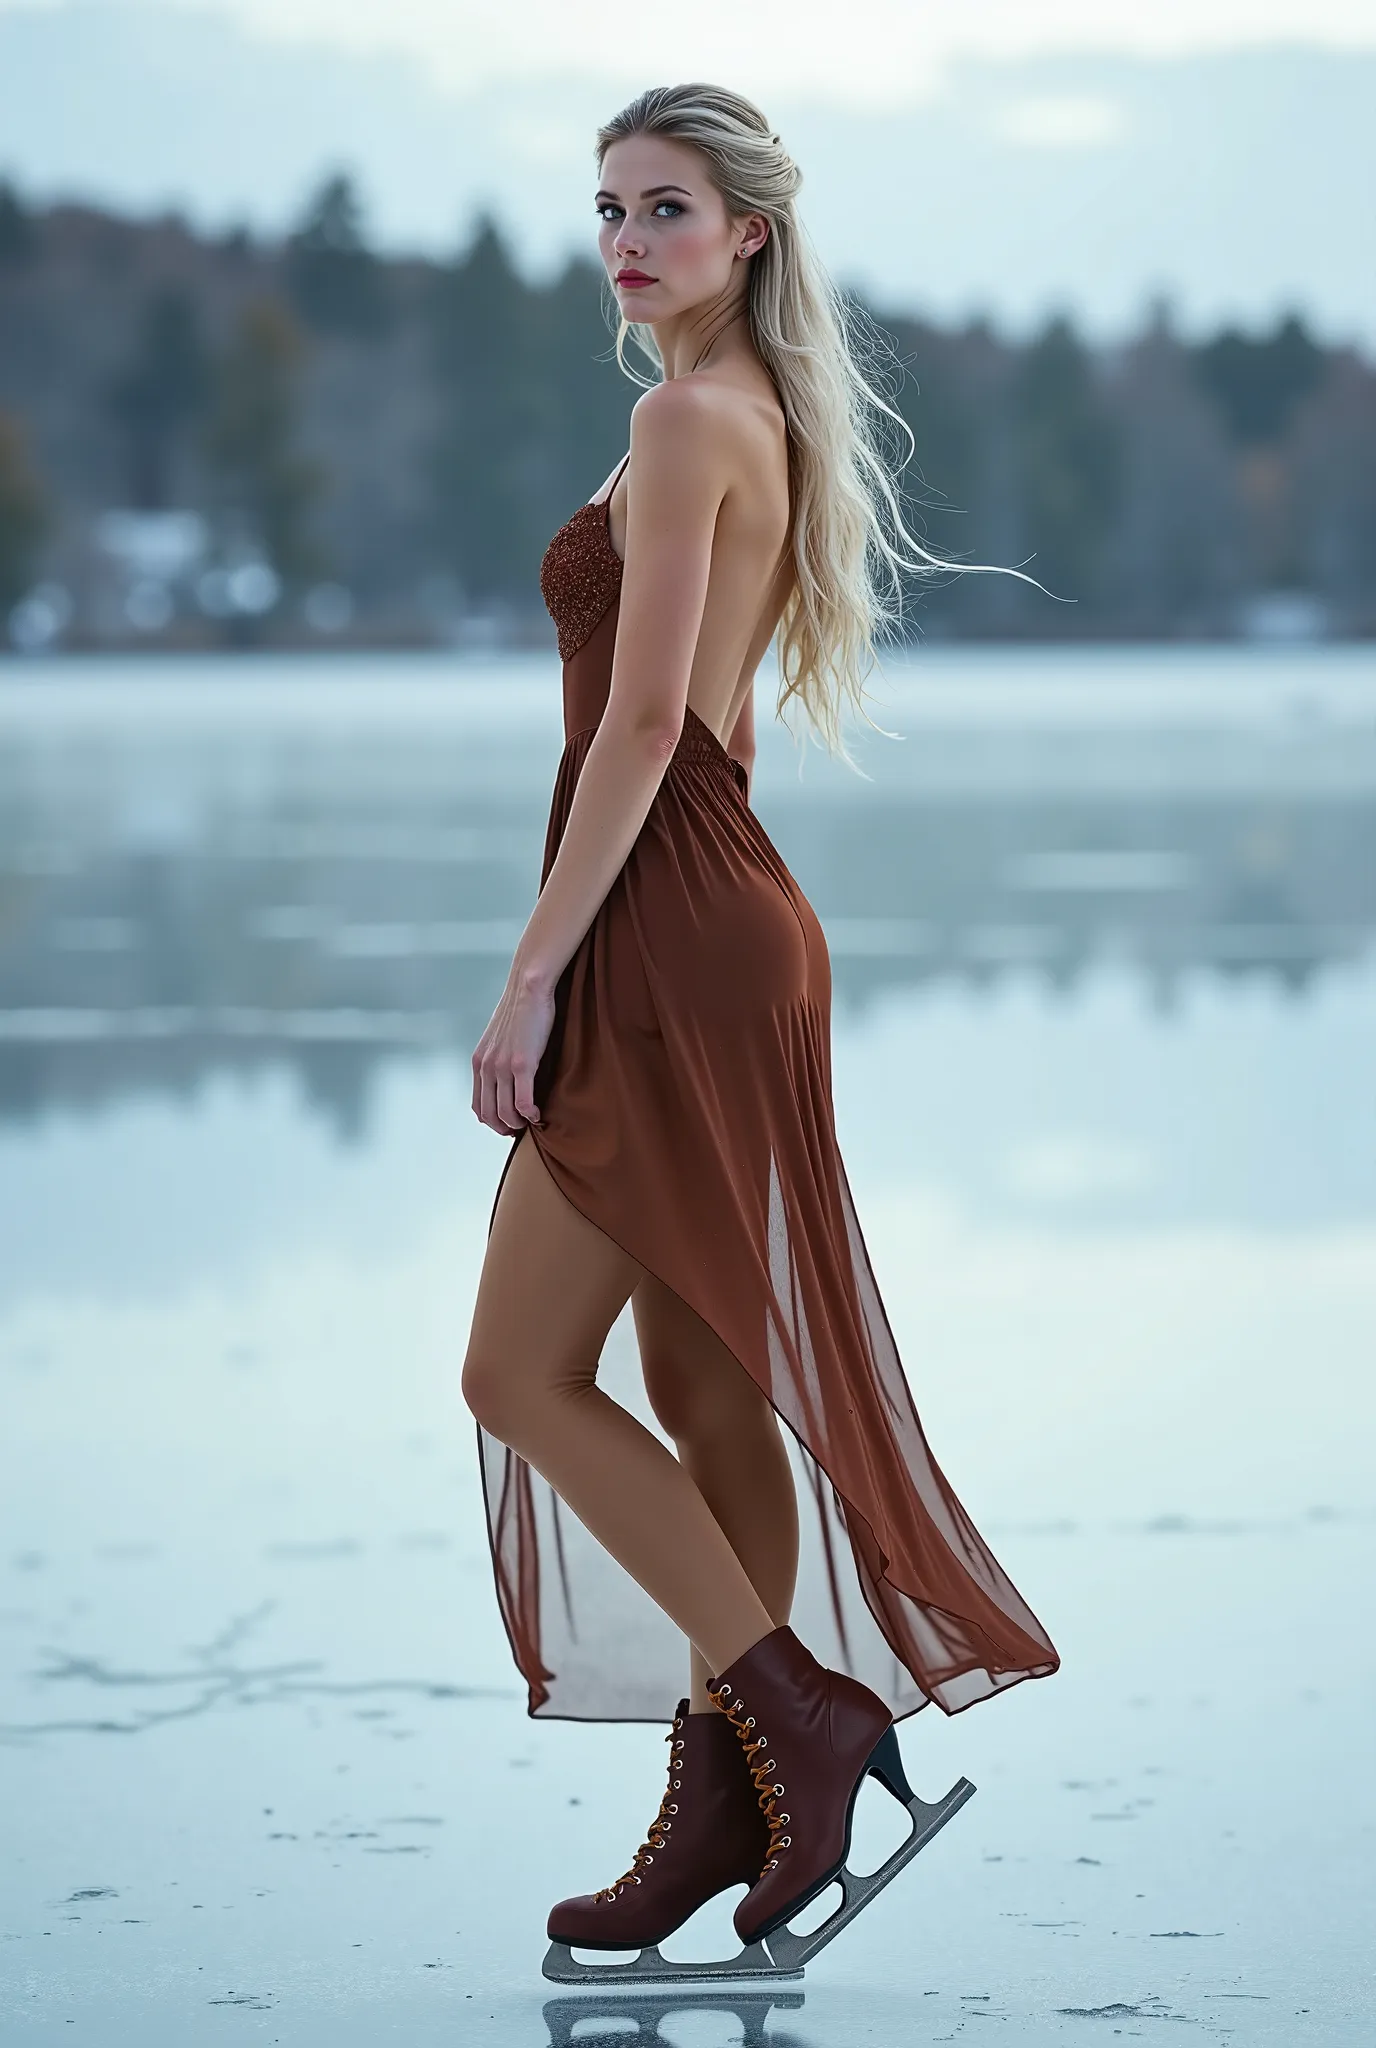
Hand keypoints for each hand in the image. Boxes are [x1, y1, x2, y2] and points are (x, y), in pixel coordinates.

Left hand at [471, 969, 555, 1135]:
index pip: (478, 1105)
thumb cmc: (520, 1010)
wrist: (528, 988)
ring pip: (505, 1113)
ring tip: (531, 1122)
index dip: (492, 1121)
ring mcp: (502, 1067)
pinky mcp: (522, 1064)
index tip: (508, 1123)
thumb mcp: (499, 1038)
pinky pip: (523, 1102)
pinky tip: (538, 1113)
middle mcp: (486, 1067)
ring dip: (518, 1124)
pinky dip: (530, 1114)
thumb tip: (507, 1075)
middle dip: (504, 1128)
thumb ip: (497, 1058)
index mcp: (479, 1062)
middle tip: (520, 1130)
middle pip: (488, 1114)